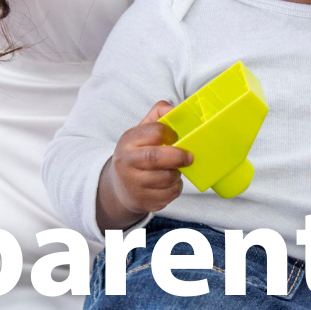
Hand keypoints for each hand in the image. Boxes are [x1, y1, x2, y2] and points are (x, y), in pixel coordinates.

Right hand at [96, 101, 193, 229]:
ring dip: (176, 173)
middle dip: (177, 156)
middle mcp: (126, 163)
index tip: (175, 136)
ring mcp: (134, 185)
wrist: (121, 187)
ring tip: (174, 169)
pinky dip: (175, 188)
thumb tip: (173, 108)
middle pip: (155, 158)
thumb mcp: (141, 132)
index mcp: (127, 142)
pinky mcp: (145, 202)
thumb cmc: (137, 154)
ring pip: (166, 179)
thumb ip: (157, 116)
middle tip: (189, 157)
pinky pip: (169, 194)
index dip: (169, 133)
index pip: (153, 132)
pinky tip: (169, 183)